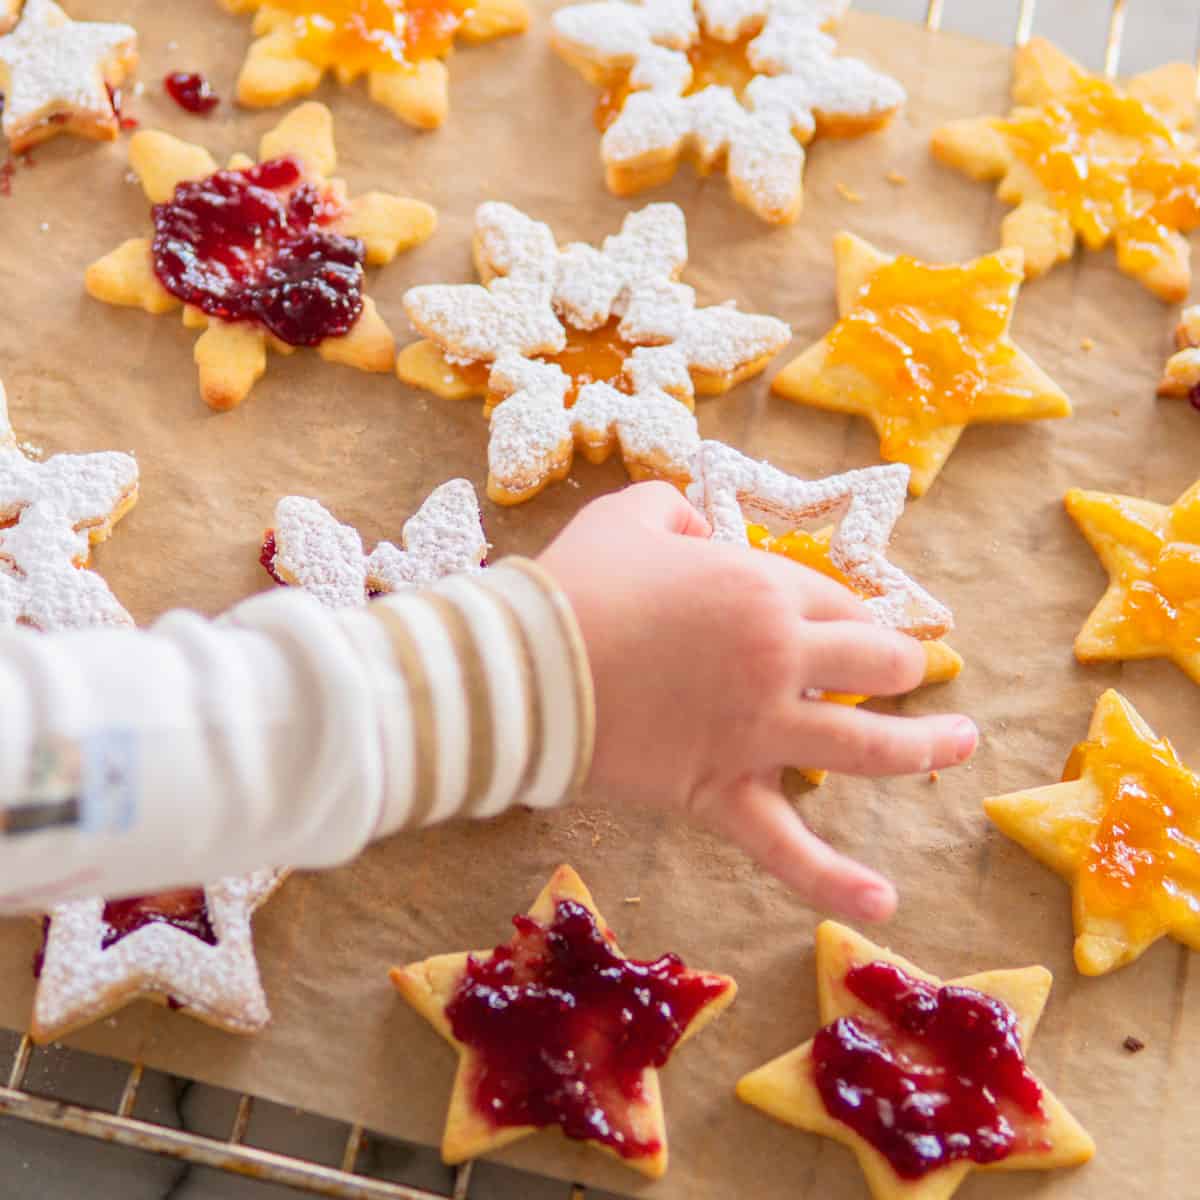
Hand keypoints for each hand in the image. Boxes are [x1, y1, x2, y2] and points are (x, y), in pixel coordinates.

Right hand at [538, 482, 977, 922]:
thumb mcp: (629, 517)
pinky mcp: (720, 792)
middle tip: (913, 674)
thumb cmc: (576, 587)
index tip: (858, 625)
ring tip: (961, 746)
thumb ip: (674, 509)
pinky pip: (785, 846)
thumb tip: (694, 528)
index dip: (853, 613)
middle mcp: (779, 660)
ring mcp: (758, 732)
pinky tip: (882, 900)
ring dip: (923, 747)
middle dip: (903, 667)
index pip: (839, 602)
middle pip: (876, 665)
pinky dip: (833, 878)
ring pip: (867, 747)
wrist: (523, 670)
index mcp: (762, 590)